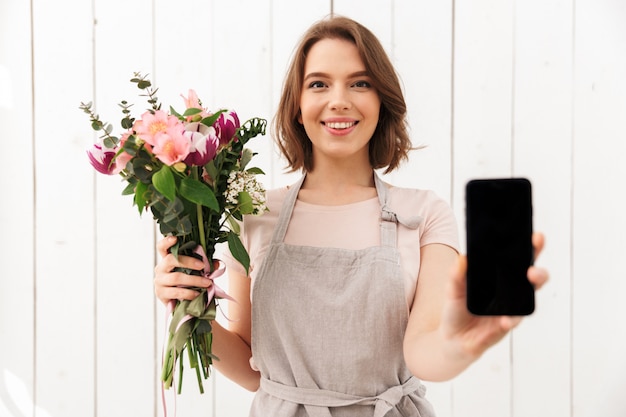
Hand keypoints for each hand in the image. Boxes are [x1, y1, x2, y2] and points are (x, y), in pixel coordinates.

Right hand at [153, 236, 212, 304]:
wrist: (180, 304)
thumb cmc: (187, 283)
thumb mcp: (195, 272)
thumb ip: (204, 265)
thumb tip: (216, 264)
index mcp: (167, 259)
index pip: (162, 247)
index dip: (166, 242)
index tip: (175, 238)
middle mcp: (161, 268)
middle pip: (171, 259)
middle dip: (189, 261)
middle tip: (203, 266)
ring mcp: (159, 281)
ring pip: (176, 277)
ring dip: (194, 280)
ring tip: (207, 283)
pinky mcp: (161, 294)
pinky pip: (176, 292)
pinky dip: (189, 293)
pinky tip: (197, 293)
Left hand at [441, 232, 548, 359]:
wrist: (452, 338)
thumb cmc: (457, 309)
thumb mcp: (452, 289)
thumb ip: (456, 274)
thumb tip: (463, 258)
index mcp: (500, 278)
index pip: (519, 260)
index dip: (530, 248)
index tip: (536, 237)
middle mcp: (510, 292)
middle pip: (532, 278)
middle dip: (538, 271)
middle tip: (532, 267)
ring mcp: (510, 309)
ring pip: (528, 300)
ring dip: (531, 291)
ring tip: (529, 279)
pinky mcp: (504, 326)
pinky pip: (511, 322)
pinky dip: (509, 320)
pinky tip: (505, 319)